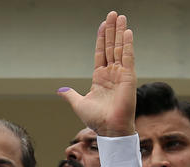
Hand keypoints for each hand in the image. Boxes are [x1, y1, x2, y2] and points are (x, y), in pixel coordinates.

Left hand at [58, 11, 135, 136]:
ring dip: (120, 32)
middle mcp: (111, 73)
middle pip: (111, 46)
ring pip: (120, 48)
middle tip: (113, 14)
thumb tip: (61, 90)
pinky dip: (127, 44)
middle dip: (111, 30)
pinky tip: (127, 32)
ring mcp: (121, 74)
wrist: (108, 129)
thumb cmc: (96, 119)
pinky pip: (128, 57)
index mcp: (100, 77)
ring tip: (120, 17)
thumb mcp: (79, 104)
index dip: (101, 39)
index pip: (101, 53)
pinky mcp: (128, 77)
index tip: (103, 25)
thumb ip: (71, 95)